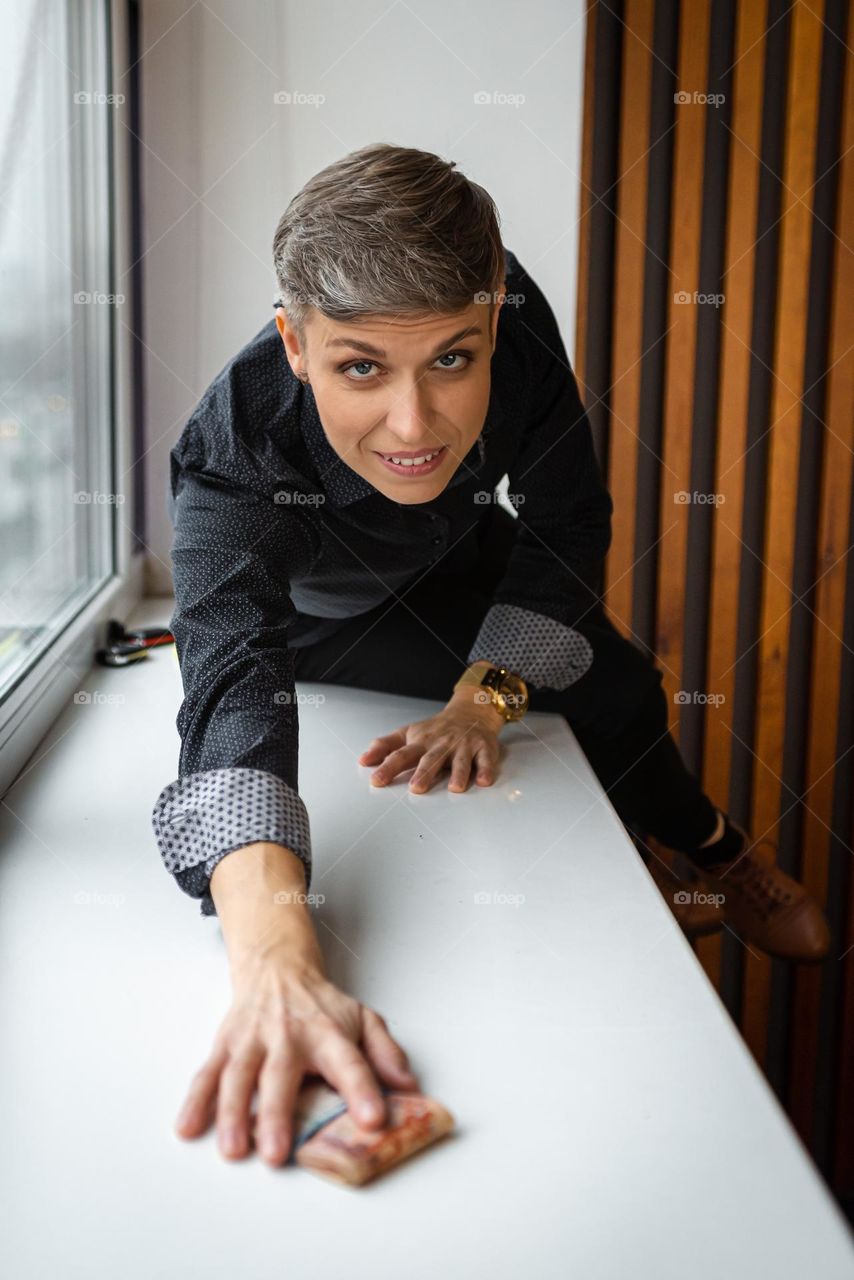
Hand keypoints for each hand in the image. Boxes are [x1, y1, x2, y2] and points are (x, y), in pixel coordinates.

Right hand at [174, 957, 419, 1167]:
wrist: (277, 968)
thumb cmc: (321, 1005)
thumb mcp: (363, 1018)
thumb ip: (386, 1053)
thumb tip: (408, 1086)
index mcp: (328, 1032)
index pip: (350, 1062)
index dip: (363, 1090)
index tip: (373, 1119)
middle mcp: (288, 1035)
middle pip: (280, 1075)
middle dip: (276, 1114)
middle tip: (276, 1153)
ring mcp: (253, 1039)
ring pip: (238, 1076)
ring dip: (232, 1113)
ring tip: (233, 1149)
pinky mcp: (226, 1043)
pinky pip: (208, 1072)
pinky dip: (195, 1100)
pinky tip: (188, 1126)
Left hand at [358, 696, 502, 792]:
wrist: (471, 710)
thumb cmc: (437, 729)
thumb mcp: (409, 733)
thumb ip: (386, 746)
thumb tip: (363, 760)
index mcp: (421, 742)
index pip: (401, 755)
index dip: (388, 767)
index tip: (376, 780)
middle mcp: (442, 744)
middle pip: (432, 759)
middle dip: (424, 773)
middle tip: (416, 787)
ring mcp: (464, 746)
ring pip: (461, 760)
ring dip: (459, 773)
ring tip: (455, 787)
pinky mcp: (484, 748)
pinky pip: (486, 760)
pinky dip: (487, 770)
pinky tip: (484, 781)